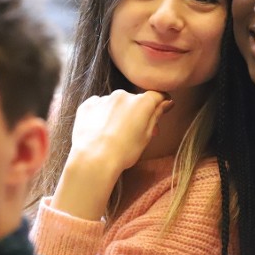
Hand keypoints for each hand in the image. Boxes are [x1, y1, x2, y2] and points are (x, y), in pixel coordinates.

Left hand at [51, 90, 172, 219]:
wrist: (93, 159)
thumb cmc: (123, 151)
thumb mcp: (146, 136)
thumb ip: (156, 115)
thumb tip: (167, 102)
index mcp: (142, 102)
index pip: (157, 96)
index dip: (160, 104)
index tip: (160, 111)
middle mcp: (123, 95)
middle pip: (135, 100)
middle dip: (137, 112)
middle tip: (135, 132)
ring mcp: (104, 99)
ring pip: (116, 103)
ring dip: (118, 113)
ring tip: (114, 134)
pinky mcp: (88, 105)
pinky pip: (99, 106)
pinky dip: (102, 114)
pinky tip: (101, 130)